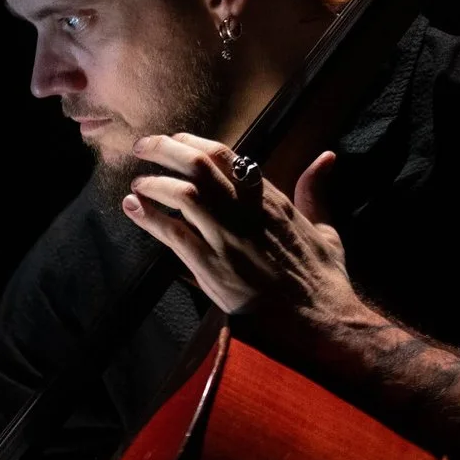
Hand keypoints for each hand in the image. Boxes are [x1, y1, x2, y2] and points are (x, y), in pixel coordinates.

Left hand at [121, 134, 371, 354]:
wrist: (318, 320)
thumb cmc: (322, 279)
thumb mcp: (325, 228)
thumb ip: (315, 191)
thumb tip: (326, 157)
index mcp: (271, 200)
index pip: (226, 156)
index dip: (193, 143)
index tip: (175, 140)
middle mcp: (247, 212)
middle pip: (198, 165)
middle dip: (164, 150)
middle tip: (142, 147)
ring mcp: (229, 238)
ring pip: (183, 194)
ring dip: (153, 184)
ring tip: (137, 183)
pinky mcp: (213, 267)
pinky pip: (174, 234)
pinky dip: (149, 218)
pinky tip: (133, 209)